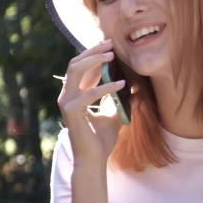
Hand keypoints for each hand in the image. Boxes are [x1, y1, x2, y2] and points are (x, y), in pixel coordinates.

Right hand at [57, 39, 124, 164]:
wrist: (95, 159)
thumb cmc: (102, 139)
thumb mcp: (116, 115)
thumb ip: (120, 101)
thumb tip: (135, 88)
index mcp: (75, 94)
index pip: (81, 67)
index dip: (94, 55)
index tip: (111, 46)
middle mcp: (67, 95)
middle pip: (76, 64)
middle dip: (93, 51)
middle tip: (111, 43)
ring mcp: (67, 102)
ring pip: (76, 72)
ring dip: (94, 61)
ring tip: (113, 56)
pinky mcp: (72, 112)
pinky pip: (89, 94)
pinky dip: (106, 87)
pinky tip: (122, 84)